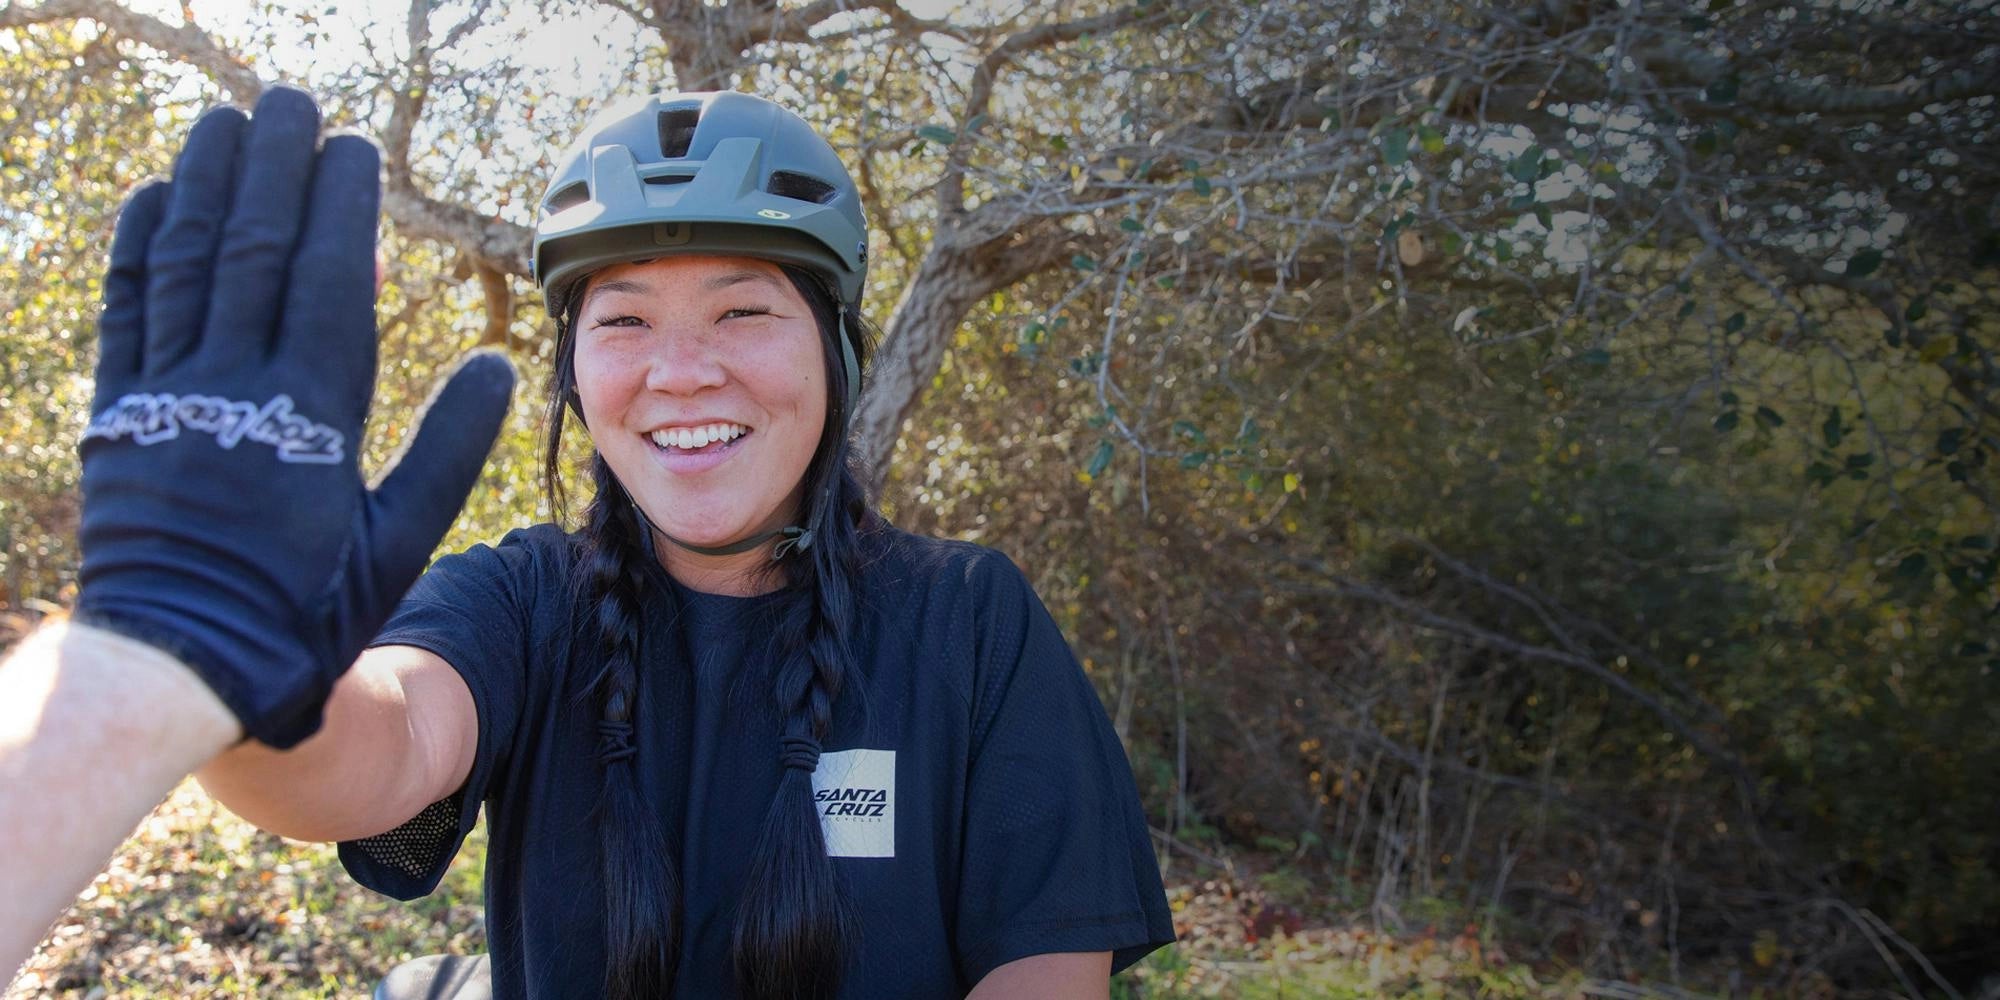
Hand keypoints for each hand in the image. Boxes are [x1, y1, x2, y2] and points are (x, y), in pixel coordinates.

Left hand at [74, 87, 514, 747]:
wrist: (181, 661)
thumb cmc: (305, 609)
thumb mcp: (397, 540)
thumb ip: (449, 447)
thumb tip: (499, 365)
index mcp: (312, 412)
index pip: (326, 279)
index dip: (339, 205)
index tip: (351, 147)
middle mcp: (235, 384)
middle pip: (254, 247)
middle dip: (273, 166)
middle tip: (289, 101)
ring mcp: (169, 392)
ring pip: (185, 262)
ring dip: (204, 182)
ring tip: (224, 120)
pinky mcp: (118, 410)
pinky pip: (127, 308)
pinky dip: (138, 245)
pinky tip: (152, 194)